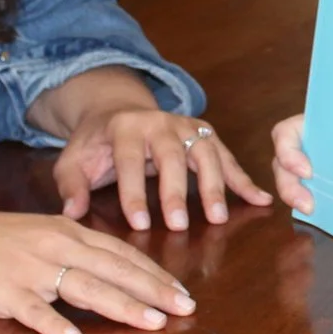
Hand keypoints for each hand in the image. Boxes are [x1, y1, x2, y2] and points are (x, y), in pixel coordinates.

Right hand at [0, 209, 194, 333]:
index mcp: (68, 232)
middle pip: (114, 269)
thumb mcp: (42, 234)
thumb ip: (77, 248)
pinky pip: (32, 310)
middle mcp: (56, 247)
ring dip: (121, 306)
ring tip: (151, 323)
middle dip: (153, 290)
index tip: (182, 292)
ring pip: (84, 288)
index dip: (154, 274)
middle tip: (184, 309)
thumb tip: (113, 264)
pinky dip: (53, 324)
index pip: (121, 254)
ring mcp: (31, 269)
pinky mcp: (4, 292)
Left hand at [55, 104, 270, 231]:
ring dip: (214, 185)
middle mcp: (160, 122)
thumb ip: (71, 184)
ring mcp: (187, 125)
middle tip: (179, 224)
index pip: (129, 160)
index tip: (140, 224)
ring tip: (218, 218)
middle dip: (177, 190)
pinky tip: (261, 199)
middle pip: (172, 155)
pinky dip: (244, 178)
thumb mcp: (74, 159)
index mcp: (125, 127)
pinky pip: (227, 156)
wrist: (117, 109)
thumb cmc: (96, 143)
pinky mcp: (206, 133)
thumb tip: (72, 212)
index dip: (134, 192)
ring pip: (206, 152)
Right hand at [272, 112, 332, 214]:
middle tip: (306, 203)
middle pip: (285, 161)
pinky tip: (326, 218)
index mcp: (332, 121)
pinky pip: (319, 197)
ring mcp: (330, 166)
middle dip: (289, 183)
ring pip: (297, 182)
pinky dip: (317, 208)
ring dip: (297, 197)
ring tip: (313, 211)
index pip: (289, 131)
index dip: (287, 150)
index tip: (307, 170)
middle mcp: (325, 142)